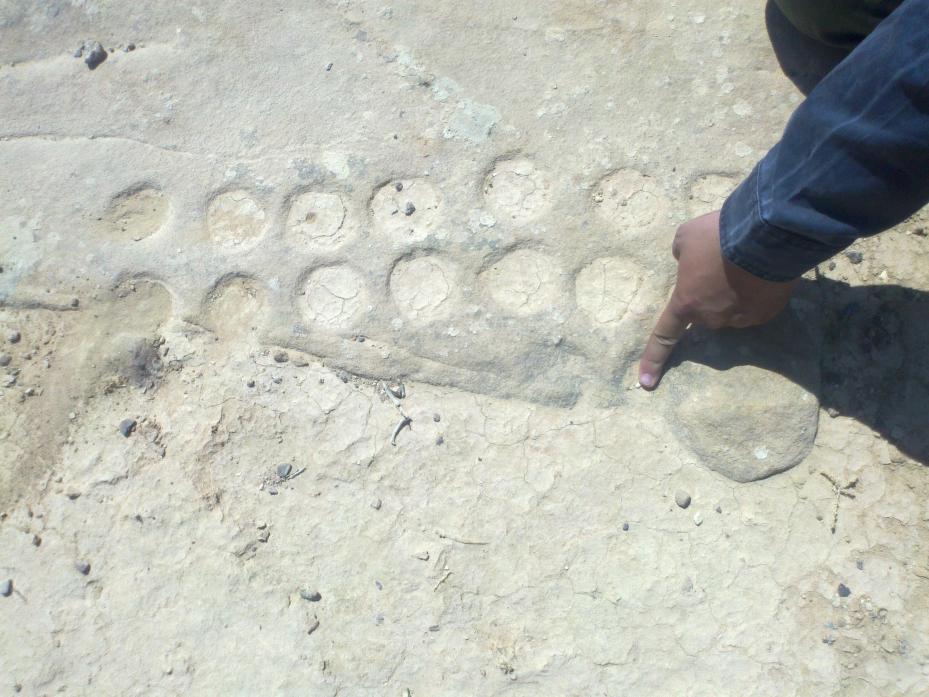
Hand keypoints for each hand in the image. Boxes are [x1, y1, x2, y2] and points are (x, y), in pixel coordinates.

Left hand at [638, 210, 797, 389]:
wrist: (766, 234)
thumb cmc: (718, 236)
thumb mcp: (685, 237)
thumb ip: (681, 254)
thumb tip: (686, 260)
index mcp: (686, 304)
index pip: (664, 336)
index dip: (653, 359)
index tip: (645, 383)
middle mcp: (712, 319)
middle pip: (705, 312)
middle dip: (709, 294)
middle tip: (719, 264)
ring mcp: (741, 319)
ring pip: (732, 309)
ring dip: (735, 292)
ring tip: (745, 262)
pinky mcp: (767, 314)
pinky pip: (756, 306)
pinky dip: (757, 292)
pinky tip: (762, 270)